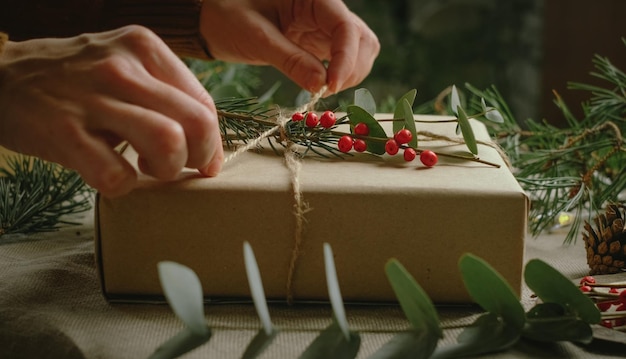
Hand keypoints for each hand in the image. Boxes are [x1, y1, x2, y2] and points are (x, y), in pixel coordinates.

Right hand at [0, 25, 222, 196]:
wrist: (1, 77)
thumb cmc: (76, 78)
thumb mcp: (122, 63)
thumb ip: (165, 91)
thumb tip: (207, 141)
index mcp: (143, 47)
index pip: (204, 103)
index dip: (212, 141)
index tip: (204, 160)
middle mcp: (122, 67)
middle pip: (197, 122)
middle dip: (199, 157)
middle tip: (181, 167)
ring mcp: (92, 98)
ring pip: (168, 142)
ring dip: (167, 169)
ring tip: (147, 169)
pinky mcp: (63, 131)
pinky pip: (115, 174)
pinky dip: (124, 185)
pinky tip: (113, 176)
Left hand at [200, 0, 379, 94]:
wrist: (213, 19)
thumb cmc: (228, 17)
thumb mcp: (256, 38)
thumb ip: (290, 60)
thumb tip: (321, 86)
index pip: (345, 27)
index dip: (345, 58)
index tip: (330, 86)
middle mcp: (325, 9)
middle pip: (362, 39)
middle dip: (351, 68)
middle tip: (326, 90)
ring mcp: (325, 26)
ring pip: (360, 50)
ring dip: (351, 74)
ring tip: (324, 89)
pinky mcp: (320, 42)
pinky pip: (344, 59)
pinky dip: (341, 76)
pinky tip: (322, 85)